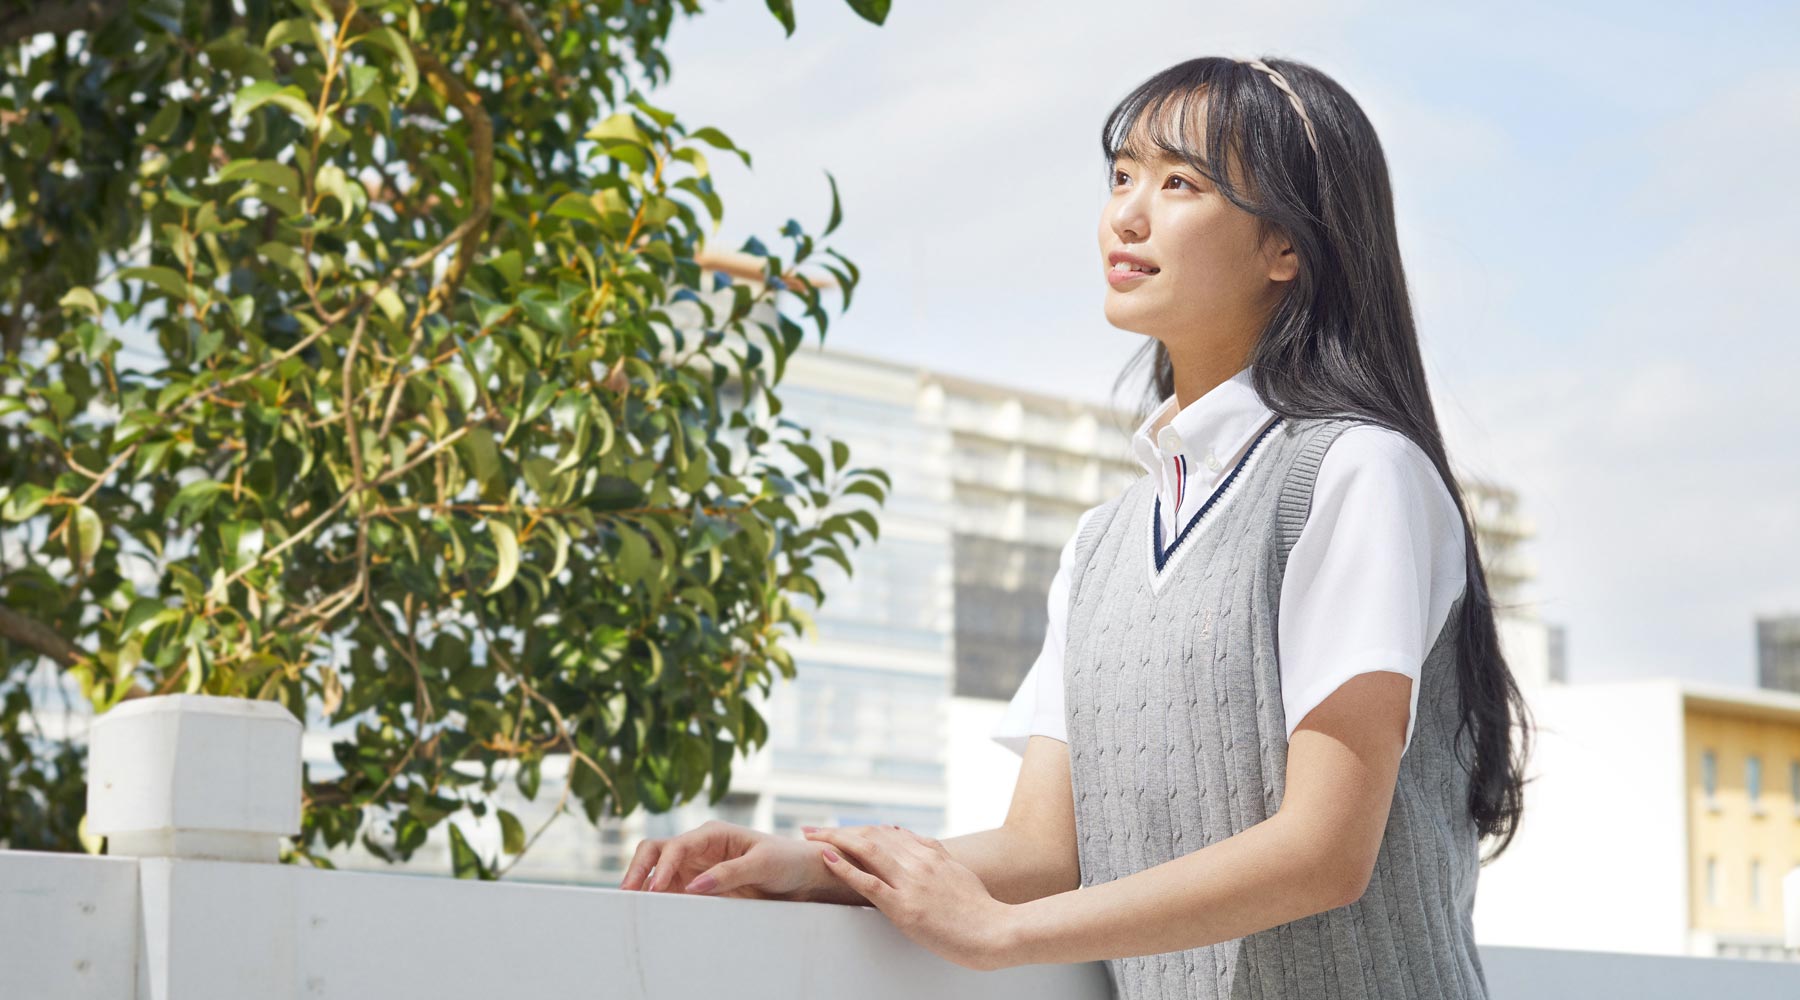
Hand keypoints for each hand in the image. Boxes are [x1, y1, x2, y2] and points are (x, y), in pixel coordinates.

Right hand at [619, 819, 861, 903]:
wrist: (802, 876)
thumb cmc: (786, 860)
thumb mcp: (762, 864)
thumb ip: (729, 873)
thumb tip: (694, 886)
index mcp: (712, 833)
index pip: (676, 846)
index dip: (662, 866)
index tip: (656, 889)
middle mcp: (699, 848)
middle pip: (656, 852)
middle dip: (638, 869)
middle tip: (626, 894)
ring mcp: (696, 868)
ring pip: (658, 872)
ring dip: (643, 886)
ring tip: (632, 907)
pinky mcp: (700, 887)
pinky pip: (672, 892)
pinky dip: (659, 901)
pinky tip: (651, 913)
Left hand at [802, 824, 1018, 971]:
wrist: (997, 932)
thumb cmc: (980, 910)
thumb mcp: (958, 872)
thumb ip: (934, 854)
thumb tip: (909, 837)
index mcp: (931, 854)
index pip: (886, 834)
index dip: (857, 829)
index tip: (837, 829)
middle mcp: (919, 862)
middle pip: (871, 837)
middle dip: (838, 831)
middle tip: (812, 830)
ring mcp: (911, 883)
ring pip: (867, 851)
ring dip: (835, 841)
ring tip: (811, 837)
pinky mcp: (905, 907)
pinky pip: (869, 883)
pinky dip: (845, 868)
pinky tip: (827, 858)